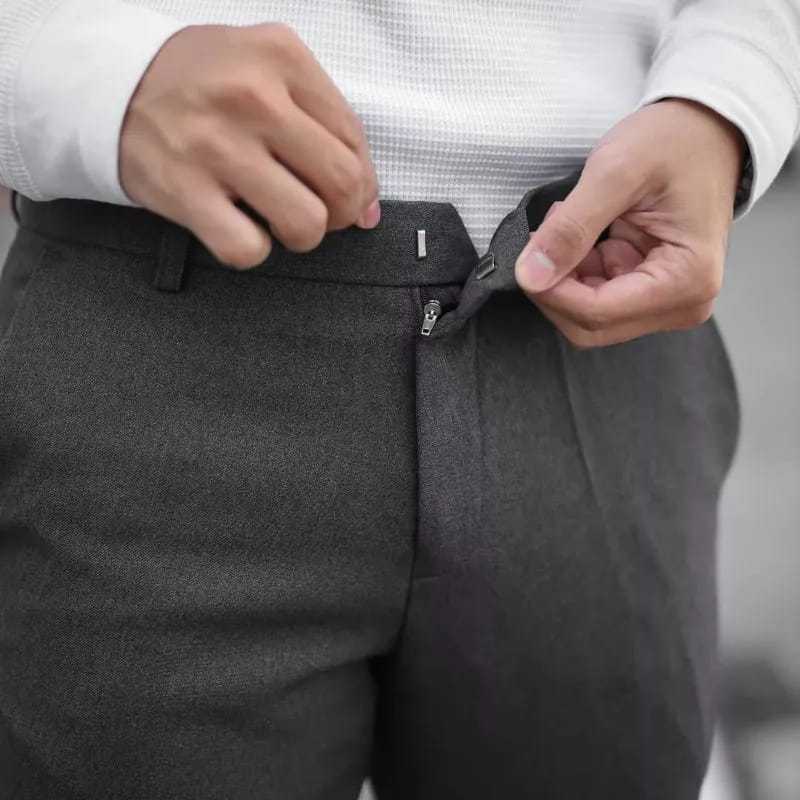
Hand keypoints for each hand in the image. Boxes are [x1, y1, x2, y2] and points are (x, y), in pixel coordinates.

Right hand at [119, 23, 379, 269]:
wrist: (111, 84)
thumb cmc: (204, 82)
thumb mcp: (267, 67)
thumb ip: (325, 122)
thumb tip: (369, 208)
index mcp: (282, 57)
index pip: (355, 140)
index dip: (361, 181)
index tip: (348, 194)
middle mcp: (252, 97)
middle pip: (342, 185)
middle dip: (343, 213)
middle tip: (320, 210)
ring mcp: (216, 146)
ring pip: (306, 224)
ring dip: (301, 234)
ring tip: (278, 217)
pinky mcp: (185, 191)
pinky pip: (248, 250)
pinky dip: (252, 250)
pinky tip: (239, 227)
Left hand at [514, 98, 745, 347]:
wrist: (705, 129)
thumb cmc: (675, 141)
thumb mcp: (616, 172)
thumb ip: (571, 228)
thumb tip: (530, 277)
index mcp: (686, 280)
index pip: (596, 313)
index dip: (550, 290)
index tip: (527, 253)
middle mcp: (682, 304)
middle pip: (589, 326)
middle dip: (555, 286)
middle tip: (548, 234)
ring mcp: (665, 302)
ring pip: (586, 316)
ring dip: (564, 276)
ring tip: (570, 223)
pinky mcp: (649, 293)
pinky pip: (594, 299)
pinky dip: (576, 271)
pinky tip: (582, 234)